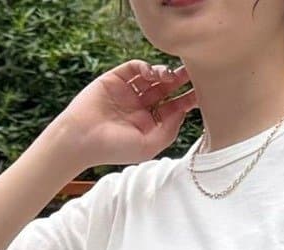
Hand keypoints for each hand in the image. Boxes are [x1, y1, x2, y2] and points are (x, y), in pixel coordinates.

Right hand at [54, 59, 198, 168]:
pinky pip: (134, 67)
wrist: (82, 138)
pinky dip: (145, 67)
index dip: (187, 100)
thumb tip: (183, 111)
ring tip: (171, 76)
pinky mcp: (116, 78)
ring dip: (164, 73)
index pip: (173, 108)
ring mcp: (128, 91)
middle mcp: (140, 106)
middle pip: (166, 90)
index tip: (201, 94)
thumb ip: (169, 130)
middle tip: (193, 74)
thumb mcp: (148, 146)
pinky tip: (151, 73)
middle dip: (180, 82)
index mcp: (149, 124)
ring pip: (152, 77)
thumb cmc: (114, 148)